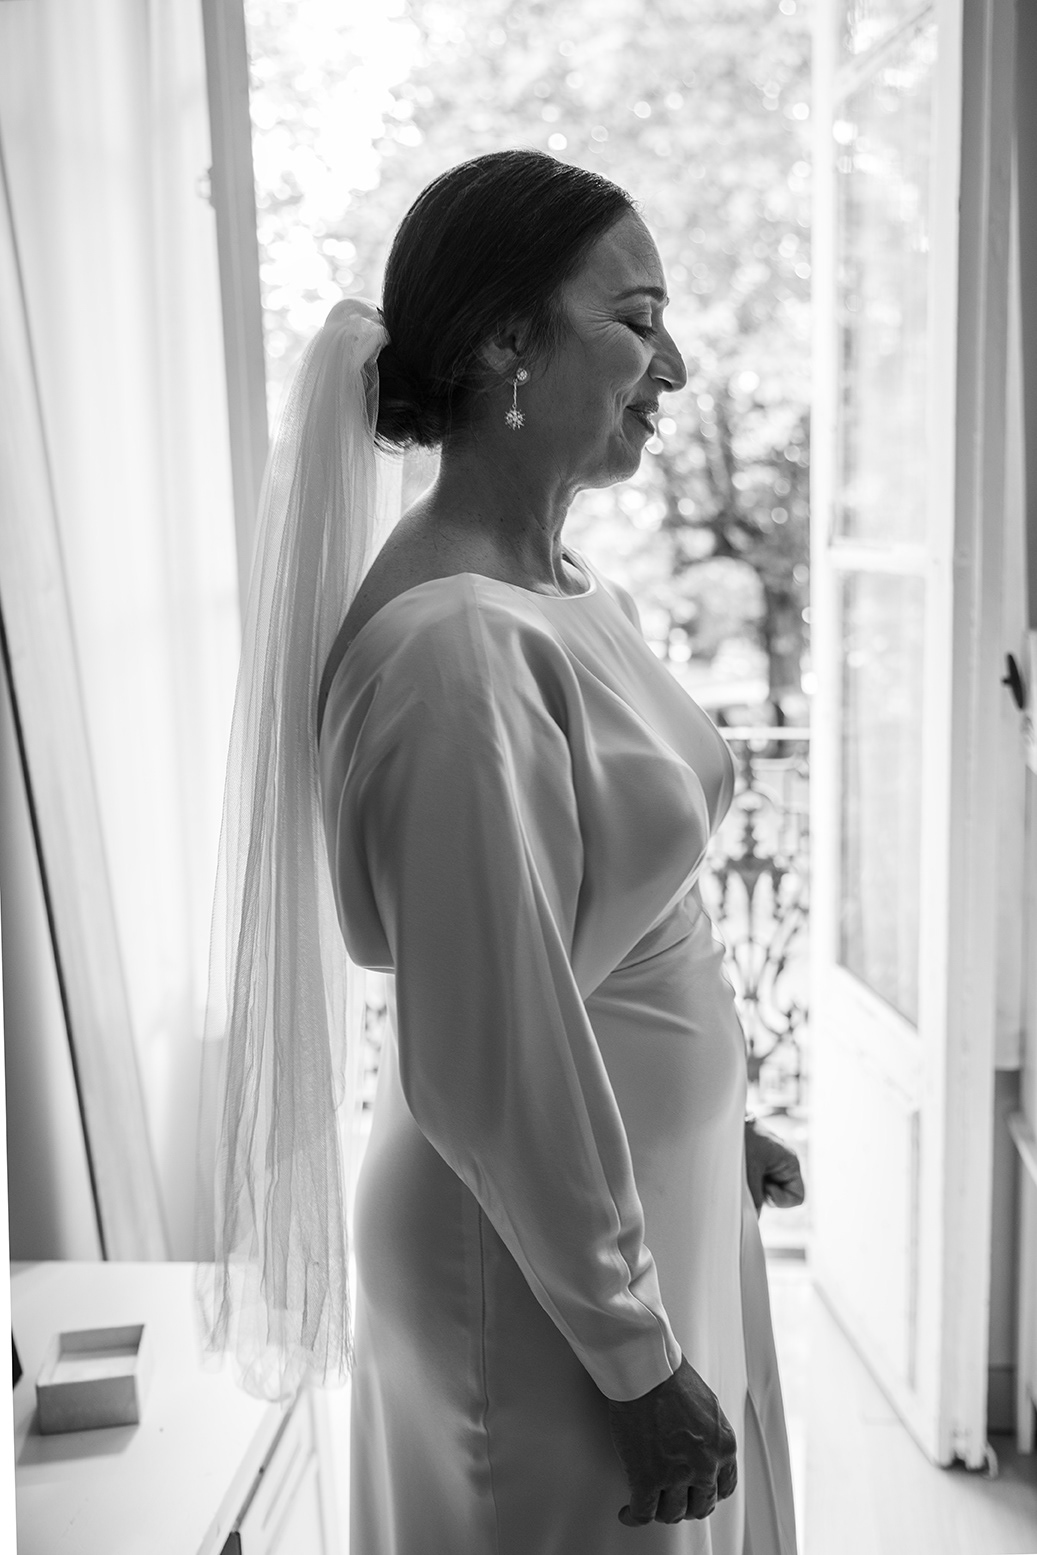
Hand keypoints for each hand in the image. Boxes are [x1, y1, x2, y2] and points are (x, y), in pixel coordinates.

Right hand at [607, 1356, 737, 1525]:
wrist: (646, 1372)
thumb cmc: (671, 1377)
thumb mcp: (708, 1407)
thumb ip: (710, 1434)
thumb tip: (700, 1447)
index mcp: (724, 1447)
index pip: (724, 1488)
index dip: (707, 1494)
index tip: (695, 1493)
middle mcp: (705, 1466)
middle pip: (700, 1506)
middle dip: (685, 1506)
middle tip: (671, 1500)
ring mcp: (676, 1475)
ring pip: (672, 1514)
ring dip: (660, 1510)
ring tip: (649, 1503)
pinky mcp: (646, 1478)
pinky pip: (643, 1512)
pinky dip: (633, 1516)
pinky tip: (627, 1513)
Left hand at [744, 1119, 804, 1215]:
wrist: (724, 1118)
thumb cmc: (742, 1138)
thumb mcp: (749, 1171)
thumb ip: (755, 1197)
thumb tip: (755, 1219)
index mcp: (790, 1162)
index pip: (797, 1198)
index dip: (780, 1200)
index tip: (764, 1186)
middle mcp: (783, 1164)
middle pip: (781, 1196)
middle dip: (764, 1194)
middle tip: (751, 1178)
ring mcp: (770, 1163)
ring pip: (766, 1190)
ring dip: (754, 1187)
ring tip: (743, 1171)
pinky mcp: (757, 1161)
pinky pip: (756, 1181)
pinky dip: (748, 1181)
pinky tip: (739, 1170)